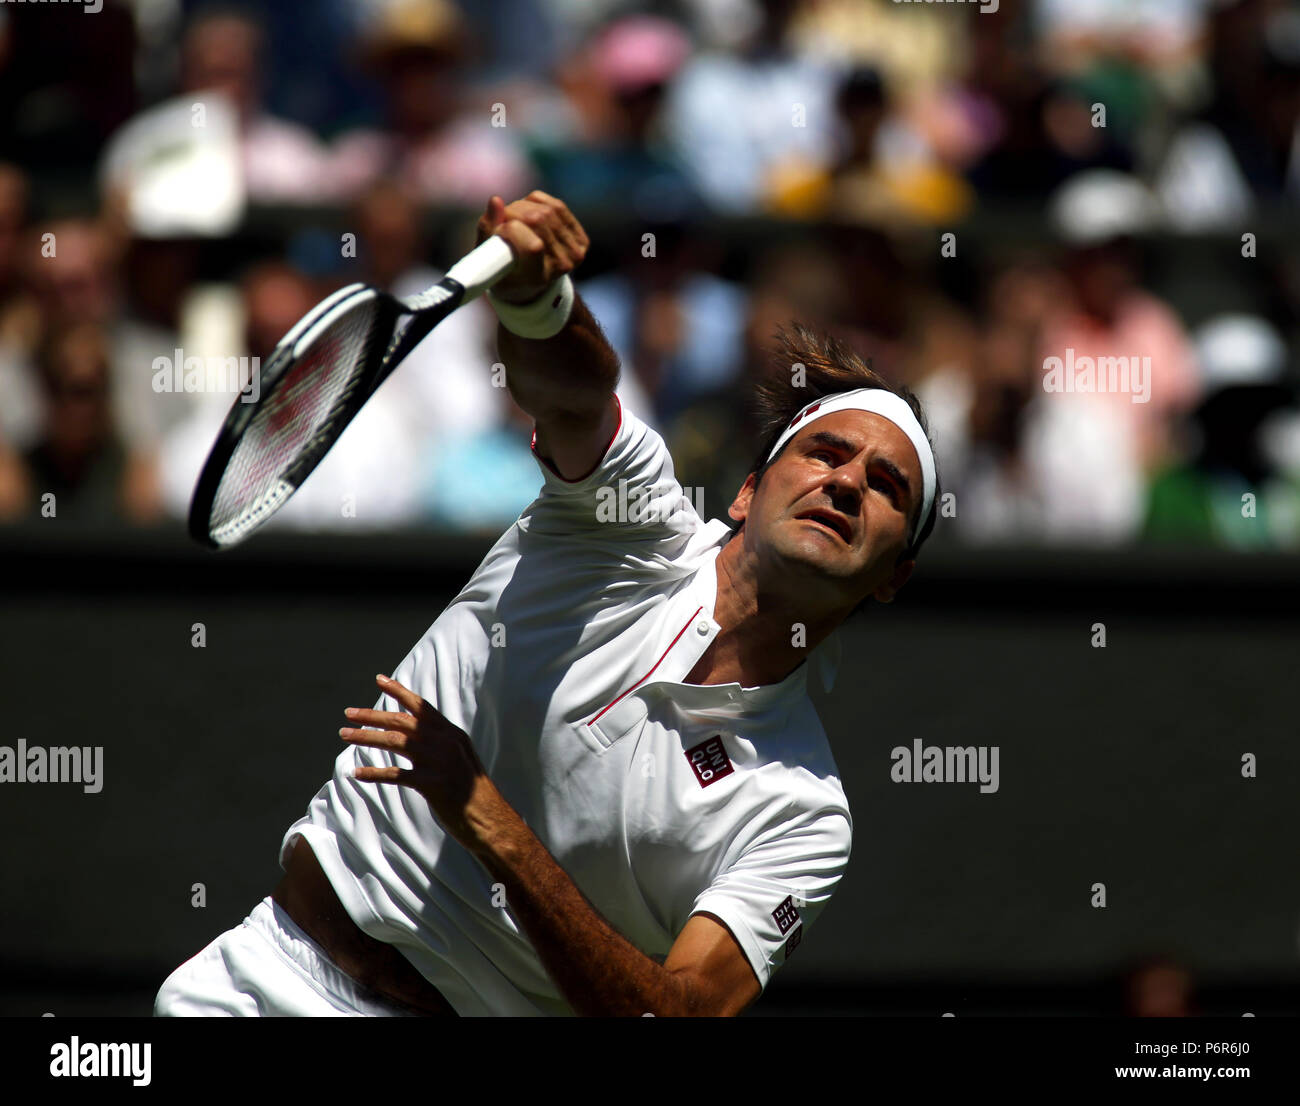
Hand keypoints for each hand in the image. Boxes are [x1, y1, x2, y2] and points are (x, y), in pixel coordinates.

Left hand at [340, 674, 505, 853]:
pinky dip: (373, 774)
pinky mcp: (432, 784)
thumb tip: (415, 732)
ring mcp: (438, 762)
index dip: (399, 691)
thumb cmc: (472, 791)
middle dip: (371, 715)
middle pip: (401, 721)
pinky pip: (395, 775)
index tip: (379, 679)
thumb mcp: (461, 757)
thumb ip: (441, 742)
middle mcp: (445, 742)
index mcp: (452, 733)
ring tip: (344, 735)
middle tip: (348, 713)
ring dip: (365, 737)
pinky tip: (356, 773)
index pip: (421, 706)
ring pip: (394, 741)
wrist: (490, 818)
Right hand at [476, 190, 588, 304]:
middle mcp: (560, 267)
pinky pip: (557, 206)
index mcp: (537, 278)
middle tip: (503, 222)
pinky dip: (537, 202)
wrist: (530, 285)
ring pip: (547, 210)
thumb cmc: (503, 272)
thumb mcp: (486, 260)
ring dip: (524, 206)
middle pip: (537, 220)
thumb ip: (487, 231)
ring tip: (513, 219)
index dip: (512, 230)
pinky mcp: (581, 241)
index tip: (499, 231)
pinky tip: (528, 212)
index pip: (533, 246)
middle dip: (513, 213)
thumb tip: (496, 200)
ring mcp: (574, 254)